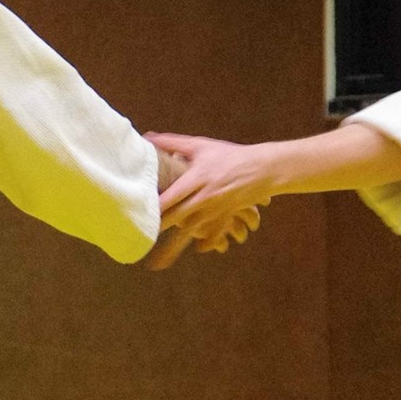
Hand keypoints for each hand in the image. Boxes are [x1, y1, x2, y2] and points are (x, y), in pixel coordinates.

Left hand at [145, 138, 260, 269]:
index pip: (171, 196)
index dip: (154, 207)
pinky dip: (203, 244)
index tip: (138, 214)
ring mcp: (215, 210)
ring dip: (174, 247)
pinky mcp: (225, 218)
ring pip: (190, 232)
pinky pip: (211, 237)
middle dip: (158, 230)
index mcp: (196, 179)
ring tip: (157, 263)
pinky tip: (194, 250)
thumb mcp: (201, 146)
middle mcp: (204, 197)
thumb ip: (172, 143)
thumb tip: (148, 137)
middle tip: (140, 239)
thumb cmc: (228, 155)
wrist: (262, 169)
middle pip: (177, 217)